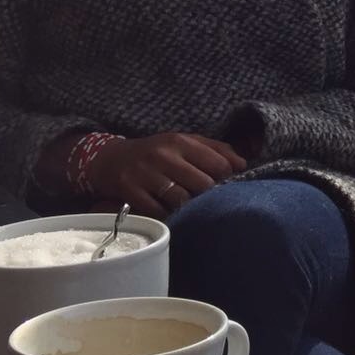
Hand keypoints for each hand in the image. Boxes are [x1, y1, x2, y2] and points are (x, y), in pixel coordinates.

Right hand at [87, 134, 246, 219]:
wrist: (110, 159)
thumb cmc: (157, 153)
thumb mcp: (185, 142)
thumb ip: (216, 150)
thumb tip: (243, 163)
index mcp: (181, 141)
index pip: (219, 164)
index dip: (227, 178)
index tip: (225, 184)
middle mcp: (163, 155)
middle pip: (203, 184)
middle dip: (208, 195)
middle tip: (207, 199)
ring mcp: (144, 173)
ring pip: (181, 199)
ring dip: (187, 206)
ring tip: (188, 205)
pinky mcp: (129, 191)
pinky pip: (158, 210)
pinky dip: (166, 214)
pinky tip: (168, 210)